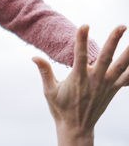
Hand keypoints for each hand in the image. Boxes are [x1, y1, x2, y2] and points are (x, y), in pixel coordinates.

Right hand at [33, 25, 128, 145]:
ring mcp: (106, 85)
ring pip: (121, 67)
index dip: (82, 40)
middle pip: (106, 57)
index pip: (80, 55)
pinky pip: (126, 79)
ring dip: (128, 53)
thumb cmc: (61, 108)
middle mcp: (95, 80)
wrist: (77, 128)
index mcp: (78, 79)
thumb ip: (45, 71)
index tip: (84, 25)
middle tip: (121, 26)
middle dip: (114, 41)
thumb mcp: (49, 90)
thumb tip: (34, 56)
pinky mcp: (112, 90)